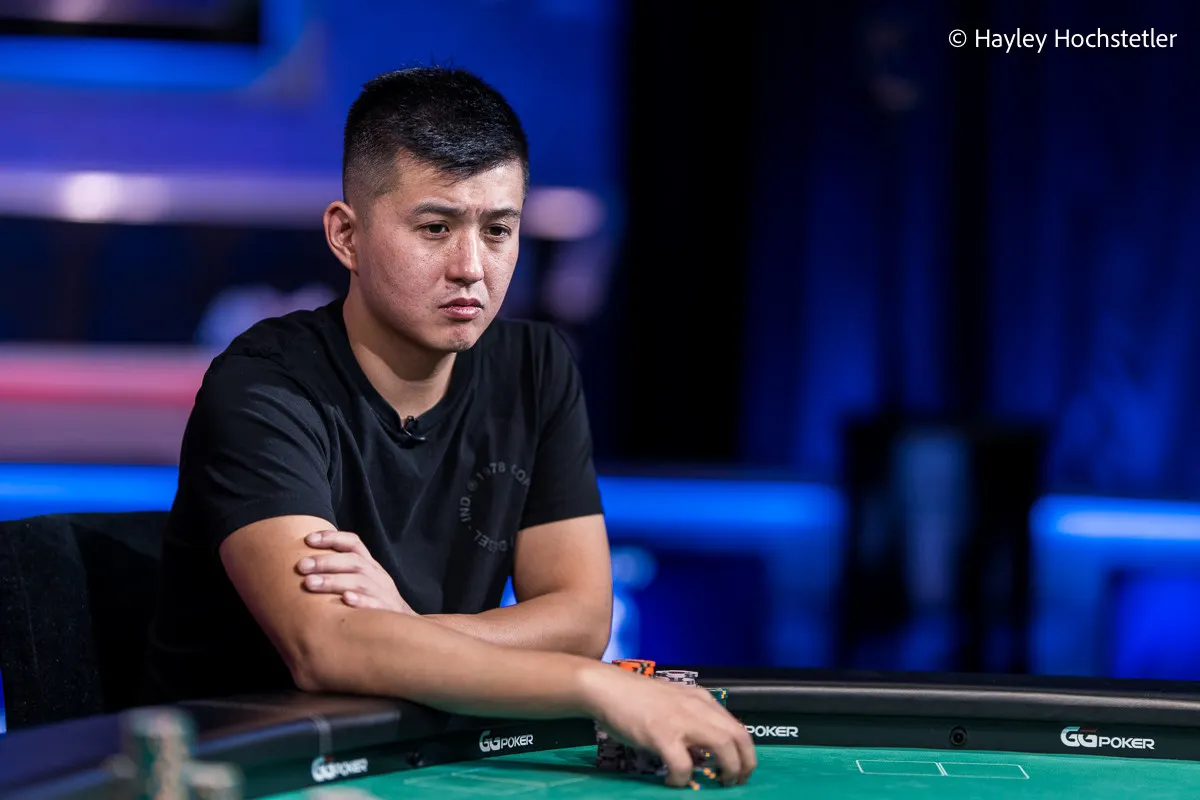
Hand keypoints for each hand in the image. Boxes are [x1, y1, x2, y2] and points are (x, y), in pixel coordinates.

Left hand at [296, 530, 414, 613]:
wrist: (406, 628)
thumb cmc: (374, 602)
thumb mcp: (363, 582)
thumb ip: (343, 572)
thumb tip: (305, 565)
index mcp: (370, 566)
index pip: (353, 543)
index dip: (332, 538)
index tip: (308, 540)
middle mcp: (377, 576)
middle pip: (353, 561)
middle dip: (325, 561)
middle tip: (301, 566)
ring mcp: (383, 593)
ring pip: (359, 581)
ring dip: (333, 580)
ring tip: (309, 583)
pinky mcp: (386, 613)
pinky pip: (374, 605)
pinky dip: (360, 601)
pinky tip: (345, 600)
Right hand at [585, 666, 755, 787]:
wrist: (608, 688)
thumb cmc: (636, 697)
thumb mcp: (674, 703)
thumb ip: (692, 722)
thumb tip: (703, 755)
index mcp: (702, 700)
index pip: (737, 727)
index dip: (745, 753)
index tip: (740, 769)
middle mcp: (698, 707)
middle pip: (738, 737)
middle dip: (744, 764)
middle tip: (735, 781)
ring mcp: (681, 720)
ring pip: (723, 747)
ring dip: (726, 770)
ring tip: (717, 784)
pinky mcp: (662, 735)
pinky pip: (684, 765)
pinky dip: (683, 779)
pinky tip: (673, 781)